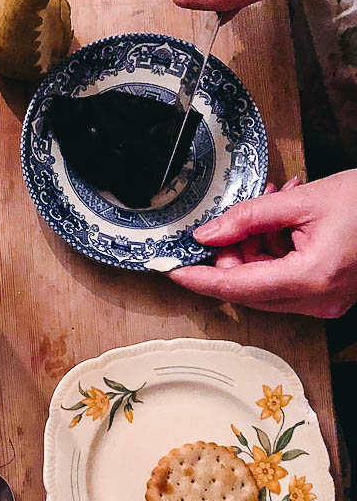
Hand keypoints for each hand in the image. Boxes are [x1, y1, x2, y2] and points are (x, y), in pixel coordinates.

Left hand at [169, 169, 356, 317]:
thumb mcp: (301, 200)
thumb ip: (247, 217)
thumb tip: (206, 234)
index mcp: (311, 277)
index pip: (237, 286)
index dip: (199, 279)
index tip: (171, 270)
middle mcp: (318, 298)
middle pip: (248, 290)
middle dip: (229, 258)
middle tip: (224, 226)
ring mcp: (326, 300)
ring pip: (265, 285)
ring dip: (253, 251)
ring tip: (266, 213)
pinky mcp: (330, 294)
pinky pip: (285, 282)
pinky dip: (273, 255)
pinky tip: (280, 223)